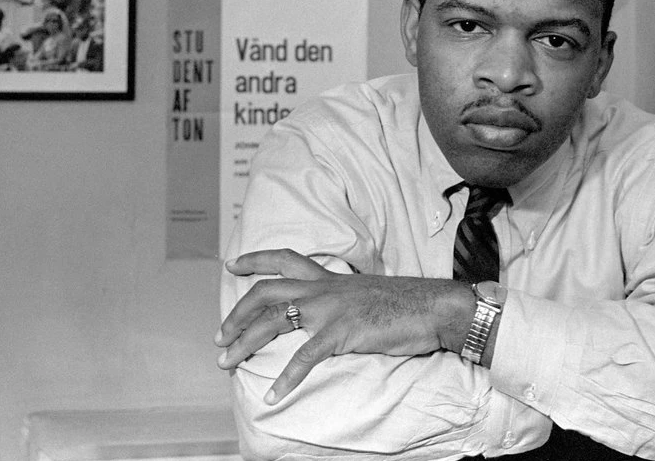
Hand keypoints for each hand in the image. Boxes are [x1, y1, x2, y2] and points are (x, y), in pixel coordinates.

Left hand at [216, 248, 473, 403]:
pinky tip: (273, 395)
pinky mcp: (343, 332)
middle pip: (267, 291)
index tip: (233, 263)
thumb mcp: (367, 295)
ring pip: (274, 320)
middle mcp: (324, 289)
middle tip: (219, 336)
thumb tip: (331, 315)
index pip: (285, 259)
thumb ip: (344, 301)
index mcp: (331, 279)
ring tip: (226, 362)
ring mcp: (331, 309)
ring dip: (244, 342)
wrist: (434, 306)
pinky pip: (305, 357)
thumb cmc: (406, 304)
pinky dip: (286, 378)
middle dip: (237, 313)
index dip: (256, 259)